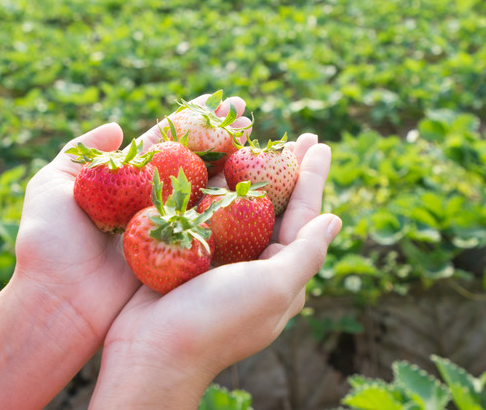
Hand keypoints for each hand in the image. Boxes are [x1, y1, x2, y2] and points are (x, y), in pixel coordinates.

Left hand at [14, 93, 250, 342]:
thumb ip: (80, 151)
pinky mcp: (181, 255)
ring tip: (258, 138)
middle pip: (195, 160)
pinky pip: (210, 225)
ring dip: (234, 163)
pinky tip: (255, 184)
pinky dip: (232, 205)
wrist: (57, 302)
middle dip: (222, 136)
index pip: (167, 141)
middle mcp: (152, 200)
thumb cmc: (48, 244)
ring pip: (208, 189)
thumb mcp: (50, 186)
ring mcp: (169, 227)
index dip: (195, 120)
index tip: (222, 100)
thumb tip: (115, 126)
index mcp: (125, 180)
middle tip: (248, 113)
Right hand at [89, 135, 340, 408]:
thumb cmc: (218, 322)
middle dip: (283, 168)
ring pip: (235, 202)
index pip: (303, 215)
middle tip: (294, 134)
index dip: (311, 177)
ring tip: (253, 135)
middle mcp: (251, 262)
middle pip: (272, 204)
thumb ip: (306, 253)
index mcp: (278, 272)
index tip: (318, 143)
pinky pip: (199, 208)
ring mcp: (215, 256)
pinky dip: (206, 182)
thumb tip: (335, 220)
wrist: (151, 352)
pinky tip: (209, 158)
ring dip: (244, 169)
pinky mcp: (183, 251)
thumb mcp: (274, 288)